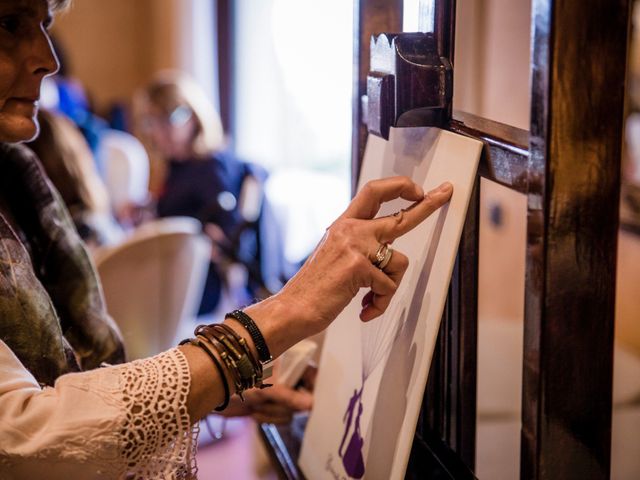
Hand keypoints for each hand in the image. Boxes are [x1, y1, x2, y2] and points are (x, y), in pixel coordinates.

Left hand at [218, 384, 312, 423]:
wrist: (214, 389)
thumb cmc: (240, 376)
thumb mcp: (268, 386)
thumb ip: (292, 397)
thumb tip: (313, 405)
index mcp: (291, 362)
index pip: (314, 376)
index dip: (315, 391)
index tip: (312, 403)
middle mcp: (288, 376)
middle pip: (304, 398)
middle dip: (288, 405)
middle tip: (274, 401)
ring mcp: (280, 392)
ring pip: (292, 411)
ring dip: (275, 412)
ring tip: (258, 404)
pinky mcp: (270, 406)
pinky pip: (281, 418)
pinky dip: (268, 417)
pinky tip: (255, 411)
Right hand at [246, 176, 452, 356]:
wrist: (293, 308)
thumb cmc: (315, 288)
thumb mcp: (335, 256)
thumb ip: (359, 246)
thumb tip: (388, 251)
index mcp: (343, 224)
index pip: (374, 192)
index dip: (398, 187)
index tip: (417, 189)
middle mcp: (350, 229)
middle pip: (399, 216)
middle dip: (427, 205)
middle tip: (445, 193)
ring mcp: (355, 246)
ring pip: (398, 262)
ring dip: (389, 288)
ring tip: (370, 302)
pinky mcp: (359, 266)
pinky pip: (388, 286)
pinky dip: (380, 303)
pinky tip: (364, 310)